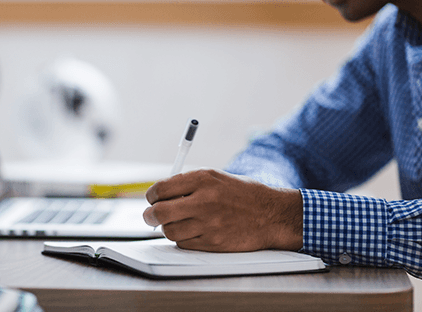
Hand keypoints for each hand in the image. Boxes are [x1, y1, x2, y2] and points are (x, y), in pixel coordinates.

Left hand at [143, 169, 302, 251]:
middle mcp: (204, 200)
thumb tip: (159, 195)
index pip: (161, 188)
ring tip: (176, 223)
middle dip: (150, 215)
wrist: (272, 215)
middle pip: (159, 212)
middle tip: (150, 217)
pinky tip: (192, 232)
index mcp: (203, 179)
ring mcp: (208, 223)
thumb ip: (188, 184)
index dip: (151, 195)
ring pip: (169, 231)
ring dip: (167, 228)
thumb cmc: (243, 194)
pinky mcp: (212, 243)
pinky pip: (183, 244)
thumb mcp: (216, 178)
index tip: (152, 199)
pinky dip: (182, 239)